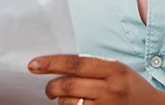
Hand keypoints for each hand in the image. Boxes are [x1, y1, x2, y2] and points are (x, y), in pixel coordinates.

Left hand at [28, 54, 164, 104]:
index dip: (50, 63)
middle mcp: (111, 89)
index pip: (74, 63)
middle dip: (51, 87)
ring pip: (69, 104)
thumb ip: (91, 66)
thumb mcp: (116, 69)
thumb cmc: (131, 87)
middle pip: (68, 86)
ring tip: (64, 99)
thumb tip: (55, 65)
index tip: (32, 65)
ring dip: (60, 102)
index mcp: (113, 69)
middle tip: (48, 89)